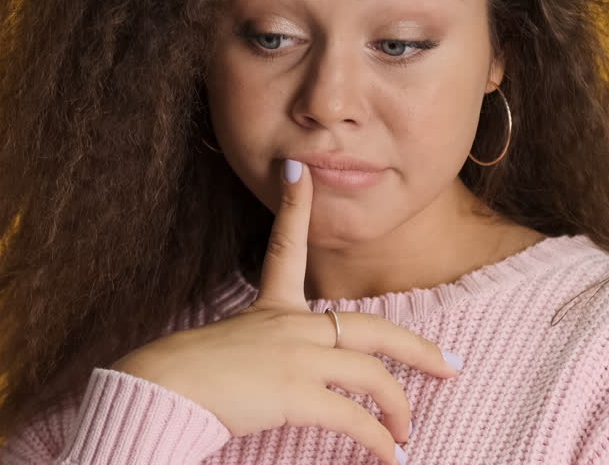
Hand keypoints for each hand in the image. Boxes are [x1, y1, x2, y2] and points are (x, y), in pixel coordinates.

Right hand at [109, 158, 460, 463]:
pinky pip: (354, 417)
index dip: (293, 207)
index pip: (286, 247)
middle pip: (371, 328)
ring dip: (398, 408)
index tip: (299, 171)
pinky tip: (391, 456)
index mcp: (268, 310)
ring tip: (407, 434)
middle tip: (449, 364)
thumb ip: (249, 355)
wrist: (159, 390)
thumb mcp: (219, 350)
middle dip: (416, 348)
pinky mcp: (296, 392)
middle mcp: (289, 326)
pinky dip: (379, 440)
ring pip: (373, 375)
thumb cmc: (177, 377)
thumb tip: (254, 378)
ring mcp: (296, 356)